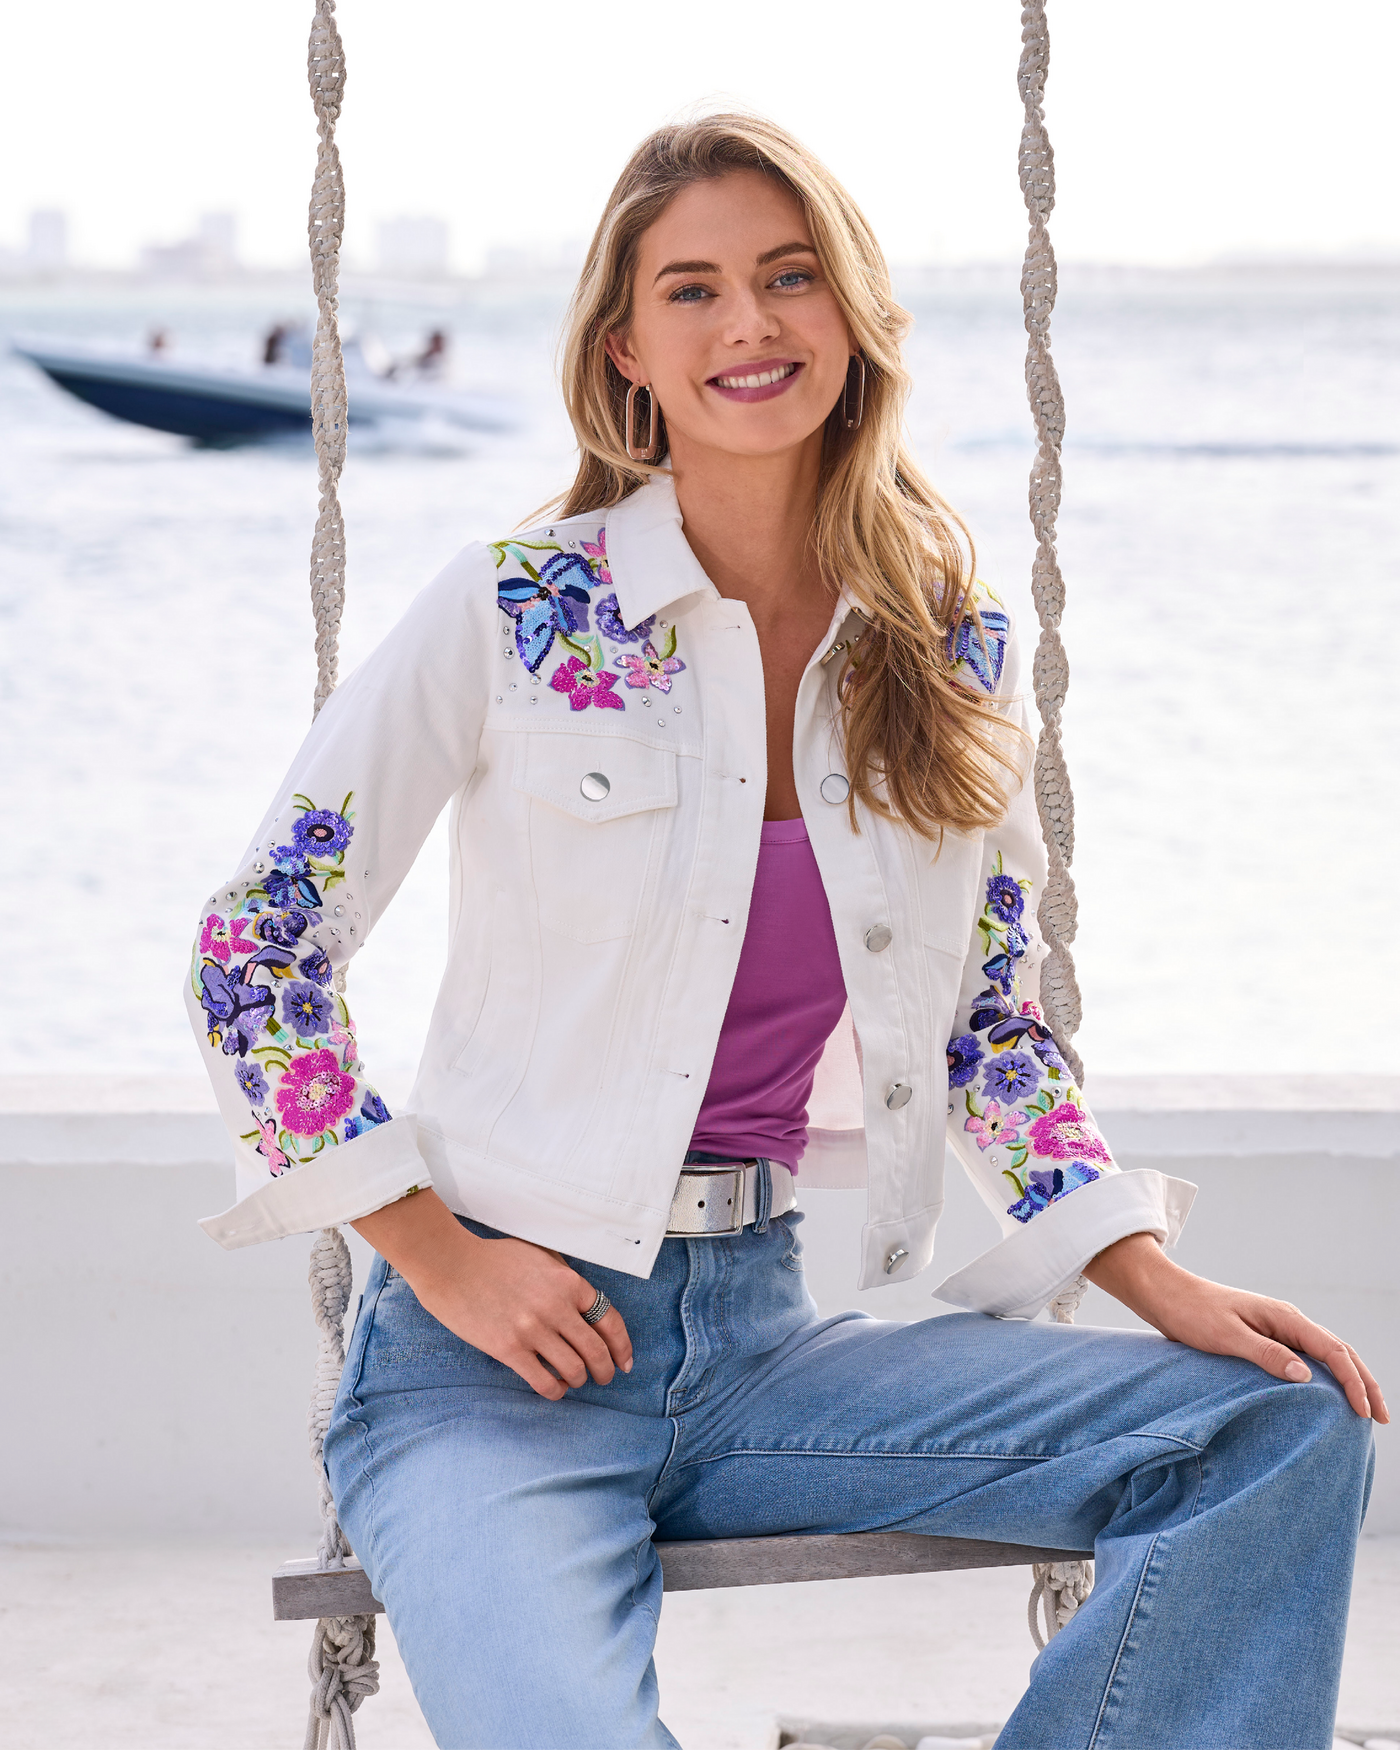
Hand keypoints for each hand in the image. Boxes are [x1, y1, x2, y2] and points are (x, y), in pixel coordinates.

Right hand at [352, 1189, 632, 1400]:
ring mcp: (533, 1329)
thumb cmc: (493, 1258)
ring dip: (580, 1380)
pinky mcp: (509, 1349)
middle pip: (596, 1351)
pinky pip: (544, 1381)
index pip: (610, 1320)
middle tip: (604, 1377)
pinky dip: (556, 1390)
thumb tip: (586, 1305)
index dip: (622, 1346)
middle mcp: (556, 1306)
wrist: (451, 1264)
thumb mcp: (540, 1256)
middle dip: (605, 1370)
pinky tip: (555, 1387)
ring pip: (574, 1370)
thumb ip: (565, 1279)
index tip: (625, 1361)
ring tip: (575, 1380)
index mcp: (568, 1281)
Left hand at [1084, 1232, 1387, 1422]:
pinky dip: (1324, 1377)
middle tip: (1382, 1417)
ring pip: (1325, 1355)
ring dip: (1348, 1380)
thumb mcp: (1226, 1337)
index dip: (1353, 1382)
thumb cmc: (1192, 1314)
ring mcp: (1277, 1329)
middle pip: (1338, 1352)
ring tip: (1365, 1409)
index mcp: (1283, 1317)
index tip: (1365, 1413)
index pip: (1333, 1350)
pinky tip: (1325, 1396)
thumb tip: (1305, 1376)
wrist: (1165, 1296)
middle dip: (1364, 1383)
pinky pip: (1305, 1358)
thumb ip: (1265, 1354)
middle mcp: (1286, 1321)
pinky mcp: (1264, 1338)